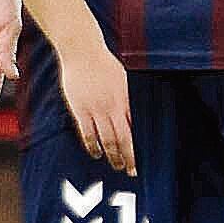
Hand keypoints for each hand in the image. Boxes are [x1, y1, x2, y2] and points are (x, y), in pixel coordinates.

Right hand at [58, 36, 134, 174]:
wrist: (82, 51)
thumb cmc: (103, 62)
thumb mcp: (124, 78)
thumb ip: (128, 98)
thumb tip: (134, 115)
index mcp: (126, 99)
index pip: (135, 128)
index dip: (139, 145)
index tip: (143, 158)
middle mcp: (112, 107)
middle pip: (123, 139)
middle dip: (129, 158)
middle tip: (132, 171)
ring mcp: (96, 109)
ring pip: (106, 140)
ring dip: (112, 156)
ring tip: (116, 166)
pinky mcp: (80, 110)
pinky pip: (87, 134)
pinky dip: (92, 146)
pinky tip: (96, 154)